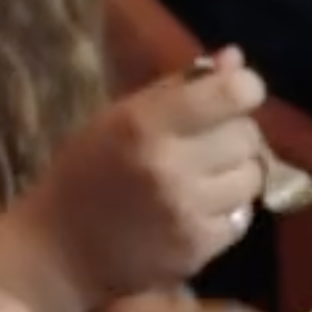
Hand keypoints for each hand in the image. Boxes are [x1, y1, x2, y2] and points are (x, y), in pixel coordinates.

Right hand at [42, 55, 277, 298]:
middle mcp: (169, 166)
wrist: (59, 252)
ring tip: (203, 178)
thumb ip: (179, 87)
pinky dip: (228, 211)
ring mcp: (186, 212)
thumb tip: (235, 60)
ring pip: (253, 177)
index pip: (233, 94)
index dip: (245, 89)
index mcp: (143, 123)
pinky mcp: (197, 249)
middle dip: (234, 135)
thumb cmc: (87, 174)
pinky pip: (243, 217)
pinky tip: (196, 209)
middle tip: (206, 144)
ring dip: (236, 174)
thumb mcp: (119, 117)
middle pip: (248, 135)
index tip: (236, 96)